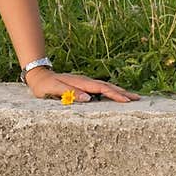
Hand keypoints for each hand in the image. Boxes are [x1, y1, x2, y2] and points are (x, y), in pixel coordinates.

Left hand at [24, 67, 139, 103]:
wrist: (38, 76)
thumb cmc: (44, 85)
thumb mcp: (54, 90)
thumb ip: (69, 93)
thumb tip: (88, 98)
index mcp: (79, 83)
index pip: (100, 89)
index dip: (114, 94)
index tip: (126, 100)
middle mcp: (84, 81)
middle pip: (107, 86)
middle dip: (122, 92)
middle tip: (137, 98)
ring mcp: (85, 82)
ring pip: (105, 86)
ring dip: (119, 91)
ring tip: (132, 96)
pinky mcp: (83, 85)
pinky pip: (100, 88)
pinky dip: (111, 90)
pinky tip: (116, 95)